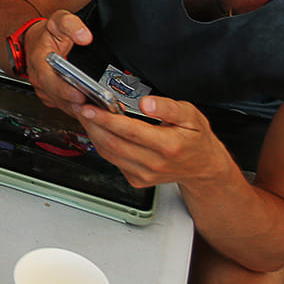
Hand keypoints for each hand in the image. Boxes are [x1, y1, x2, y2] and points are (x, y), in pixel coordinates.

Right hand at [20, 9, 96, 107]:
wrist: (34, 41)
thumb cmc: (47, 34)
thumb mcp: (58, 20)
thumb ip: (71, 24)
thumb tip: (84, 36)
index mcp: (39, 61)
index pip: (49, 80)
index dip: (64, 89)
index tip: (80, 94)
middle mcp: (40, 78)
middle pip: (58, 97)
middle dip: (77, 105)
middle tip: (96, 108)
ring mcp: (45, 89)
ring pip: (63, 105)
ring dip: (80, 111)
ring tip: (101, 112)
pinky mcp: (52, 96)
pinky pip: (65, 106)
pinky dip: (80, 111)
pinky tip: (95, 111)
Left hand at [74, 94, 226, 189]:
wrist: (202, 167)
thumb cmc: (196, 139)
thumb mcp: (191, 115)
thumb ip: (168, 107)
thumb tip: (147, 103)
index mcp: (168, 146)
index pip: (129, 131)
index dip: (106, 118)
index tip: (91, 108)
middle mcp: (154, 164)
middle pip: (113, 143)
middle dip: (92, 124)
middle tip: (81, 107)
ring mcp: (144, 175)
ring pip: (109, 153)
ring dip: (93, 134)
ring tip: (85, 116)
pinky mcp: (137, 180)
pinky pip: (113, 161)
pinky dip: (102, 145)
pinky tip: (99, 130)